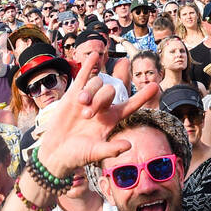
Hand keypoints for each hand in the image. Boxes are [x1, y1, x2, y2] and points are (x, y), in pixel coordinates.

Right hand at [33, 64, 157, 177]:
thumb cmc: (77, 156)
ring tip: (80, 106)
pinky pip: (83, 76)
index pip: (131, 105)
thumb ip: (112, 149)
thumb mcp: (95, 153)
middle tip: (86, 115)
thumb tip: (129, 146)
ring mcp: (88, 100)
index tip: (155, 85)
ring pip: (96, 83)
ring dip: (89, 91)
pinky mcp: (73, 95)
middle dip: (100, 98)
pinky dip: (89, 65)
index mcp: (111, 120)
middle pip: (110, 91)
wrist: (55, 152)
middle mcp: (102, 108)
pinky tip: (95, 55)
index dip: (142, 96)